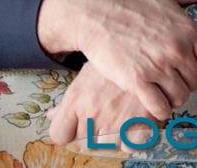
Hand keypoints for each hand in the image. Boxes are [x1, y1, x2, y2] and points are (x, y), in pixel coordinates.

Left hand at [47, 61, 161, 151]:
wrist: (145, 50)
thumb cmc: (112, 61)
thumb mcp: (87, 75)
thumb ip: (68, 101)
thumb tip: (51, 116)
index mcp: (77, 99)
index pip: (59, 134)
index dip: (67, 132)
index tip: (75, 126)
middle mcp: (93, 113)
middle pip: (82, 142)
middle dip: (91, 133)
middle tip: (103, 116)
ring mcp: (115, 122)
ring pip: (105, 147)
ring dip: (111, 138)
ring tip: (118, 118)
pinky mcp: (138, 128)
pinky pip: (127, 147)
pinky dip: (130, 139)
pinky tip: (132, 122)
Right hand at [74, 0, 196, 119]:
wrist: (95, 13)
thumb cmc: (130, 3)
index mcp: (189, 30)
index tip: (189, 64)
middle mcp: (177, 49)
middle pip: (196, 83)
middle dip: (184, 80)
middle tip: (168, 72)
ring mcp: (158, 66)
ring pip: (180, 97)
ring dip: (170, 94)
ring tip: (158, 83)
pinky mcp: (137, 81)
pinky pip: (160, 108)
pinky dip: (157, 106)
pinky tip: (148, 93)